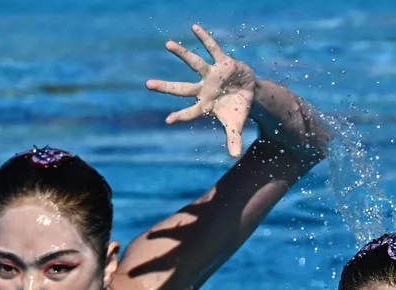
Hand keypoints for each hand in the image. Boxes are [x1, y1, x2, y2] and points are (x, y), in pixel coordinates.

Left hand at [146, 23, 255, 157]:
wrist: (248, 92)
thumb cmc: (236, 109)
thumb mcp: (236, 124)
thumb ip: (233, 138)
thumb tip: (234, 156)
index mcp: (205, 105)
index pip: (190, 112)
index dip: (181, 116)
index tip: (168, 120)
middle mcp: (203, 89)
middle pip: (182, 89)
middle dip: (166, 87)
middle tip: (148, 85)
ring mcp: (211, 75)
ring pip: (194, 63)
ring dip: (182, 54)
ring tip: (167, 44)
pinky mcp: (223, 62)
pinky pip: (213, 48)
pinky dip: (205, 39)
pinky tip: (194, 28)